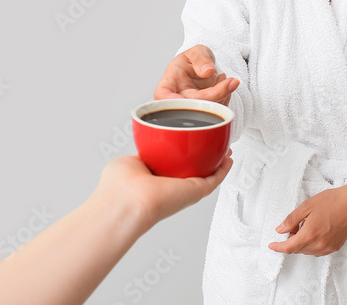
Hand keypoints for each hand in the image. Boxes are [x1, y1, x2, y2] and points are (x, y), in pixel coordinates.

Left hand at [95, 151, 233, 229]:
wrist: (126, 202)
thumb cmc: (118, 187)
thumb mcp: (127, 161)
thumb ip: (140, 153)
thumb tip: (147, 144)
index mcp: (153, 181)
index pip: (171, 166)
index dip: (182, 155)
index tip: (189, 143)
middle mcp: (170, 187)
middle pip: (192, 170)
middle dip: (203, 158)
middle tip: (211, 145)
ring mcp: (183, 190)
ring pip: (206, 175)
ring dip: (217, 161)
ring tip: (224, 148)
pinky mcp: (195, 192)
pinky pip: (214, 179)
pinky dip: (223, 169)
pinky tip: (228, 158)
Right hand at [154, 44, 239, 105]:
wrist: (203, 69)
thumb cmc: (194, 60)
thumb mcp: (197, 51)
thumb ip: (201, 58)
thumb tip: (207, 71)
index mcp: (169, 83)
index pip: (164, 96)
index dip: (174, 102)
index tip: (190, 98)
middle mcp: (177, 99)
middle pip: (192, 106)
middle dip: (215, 95)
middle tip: (231, 81)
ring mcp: (191, 108)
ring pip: (206, 111)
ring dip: (224, 95)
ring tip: (225, 79)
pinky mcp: (203, 113)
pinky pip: (217, 112)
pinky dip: (226, 98)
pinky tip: (225, 85)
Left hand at [267, 185, 346, 256]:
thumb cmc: (331, 201)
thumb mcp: (307, 206)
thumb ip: (291, 220)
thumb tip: (280, 230)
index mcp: (310, 234)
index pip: (289, 247)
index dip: (278, 247)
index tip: (271, 245)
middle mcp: (319, 244)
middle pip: (298, 250)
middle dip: (291, 241)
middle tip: (293, 226)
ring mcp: (328, 247)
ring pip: (307, 251)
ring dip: (301, 243)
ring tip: (305, 226)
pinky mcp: (335, 247)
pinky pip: (317, 251)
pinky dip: (311, 245)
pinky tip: (314, 232)